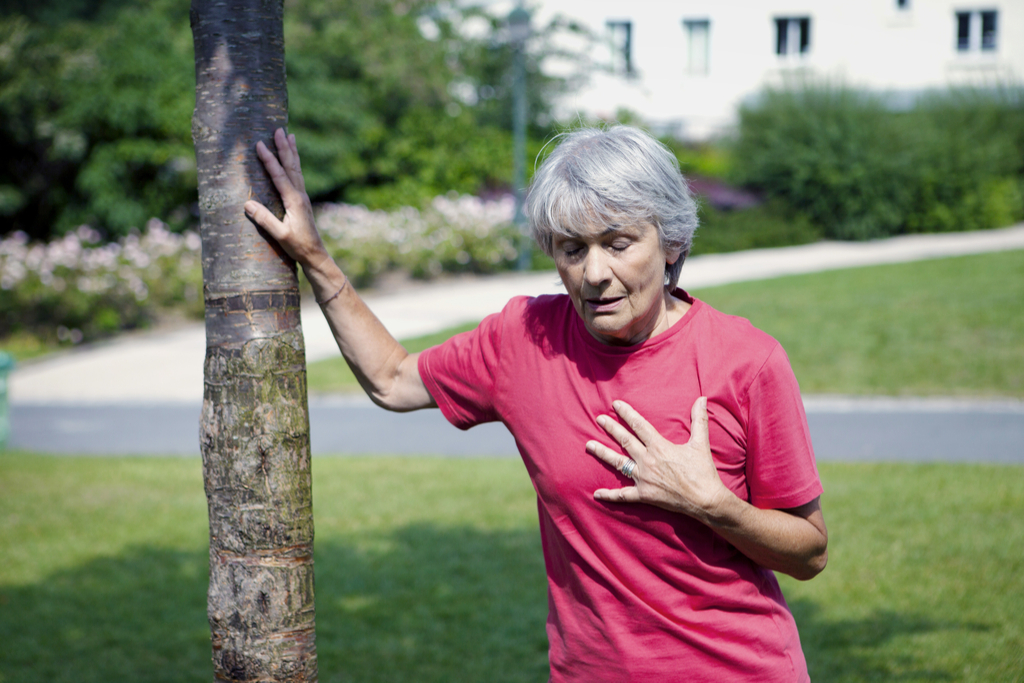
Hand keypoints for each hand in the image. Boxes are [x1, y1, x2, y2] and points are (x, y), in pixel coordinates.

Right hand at [244, 128, 329, 269]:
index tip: (260, 144)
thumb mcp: (280, 235)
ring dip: (292, 152)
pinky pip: (297, 176)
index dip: (269, 159)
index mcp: (294, 200)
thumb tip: (247, 203)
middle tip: (279, 129)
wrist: (315, 255)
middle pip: (291, 166)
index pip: (279, 175)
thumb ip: (265, 219)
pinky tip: (293, 160)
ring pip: (296, 169)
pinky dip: (294, 164)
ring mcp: (303, 197)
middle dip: (284, 147)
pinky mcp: (302, 201)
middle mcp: (300, 195)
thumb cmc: (297, 246)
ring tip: (290, 135)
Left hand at [587, 397, 732, 522]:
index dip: (626, 414)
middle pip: (625, 441)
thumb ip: (699, 420)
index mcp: (660, 447)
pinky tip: (596, 494)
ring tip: (589, 445)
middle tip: (599, 419)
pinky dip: (609, 495)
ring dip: (603, 453)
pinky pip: (623, 495)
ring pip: (618, 463)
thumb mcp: (700, 443)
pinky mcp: (644, 495)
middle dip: (611, 428)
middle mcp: (648, 461)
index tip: (615, 404)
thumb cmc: (703, 471)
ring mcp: (643, 478)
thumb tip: (702, 399)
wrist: (705, 500)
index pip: (639, 425)